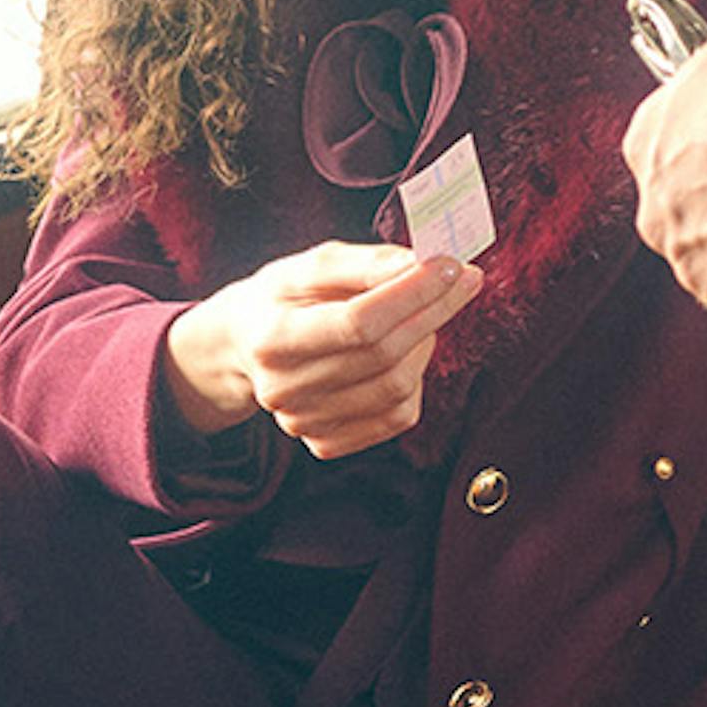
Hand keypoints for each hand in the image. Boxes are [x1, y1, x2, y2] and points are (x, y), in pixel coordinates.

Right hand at [165, 245, 473, 461]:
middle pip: (383, 356)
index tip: (448, 264)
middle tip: (462, 280)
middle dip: (434, 312)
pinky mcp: (326, 443)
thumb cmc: (283, 297)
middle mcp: (283, 389)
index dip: (411, 293)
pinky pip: (396, 417)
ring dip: (426, 344)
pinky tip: (405, 352)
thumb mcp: (310, 266)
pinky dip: (414, 380)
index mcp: (271, 338)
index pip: (358, 322)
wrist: (245, 345)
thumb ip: (364, 263)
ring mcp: (303, 423)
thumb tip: (420, 263)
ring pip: (397, 389)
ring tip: (423, 314)